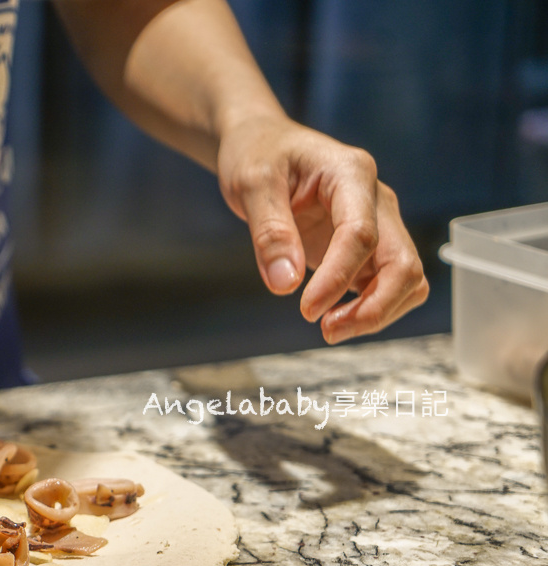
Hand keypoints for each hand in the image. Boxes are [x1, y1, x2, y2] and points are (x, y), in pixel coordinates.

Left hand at [216, 116, 427, 343]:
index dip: (338, 279)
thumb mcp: (252, 183)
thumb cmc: (257, 154)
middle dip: (375, 307)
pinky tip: (335, 317)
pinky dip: (370, 307)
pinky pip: (387, 283)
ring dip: (378, 312)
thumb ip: (269, 232)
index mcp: (351, 174)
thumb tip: (285, 284)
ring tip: (329, 330)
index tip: (307, 311)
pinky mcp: (367, 245)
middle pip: (403, 262)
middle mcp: (376, 199)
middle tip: (327, 332)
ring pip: (405, 278)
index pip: (361, 235)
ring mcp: (378, 223)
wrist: (262, 142)